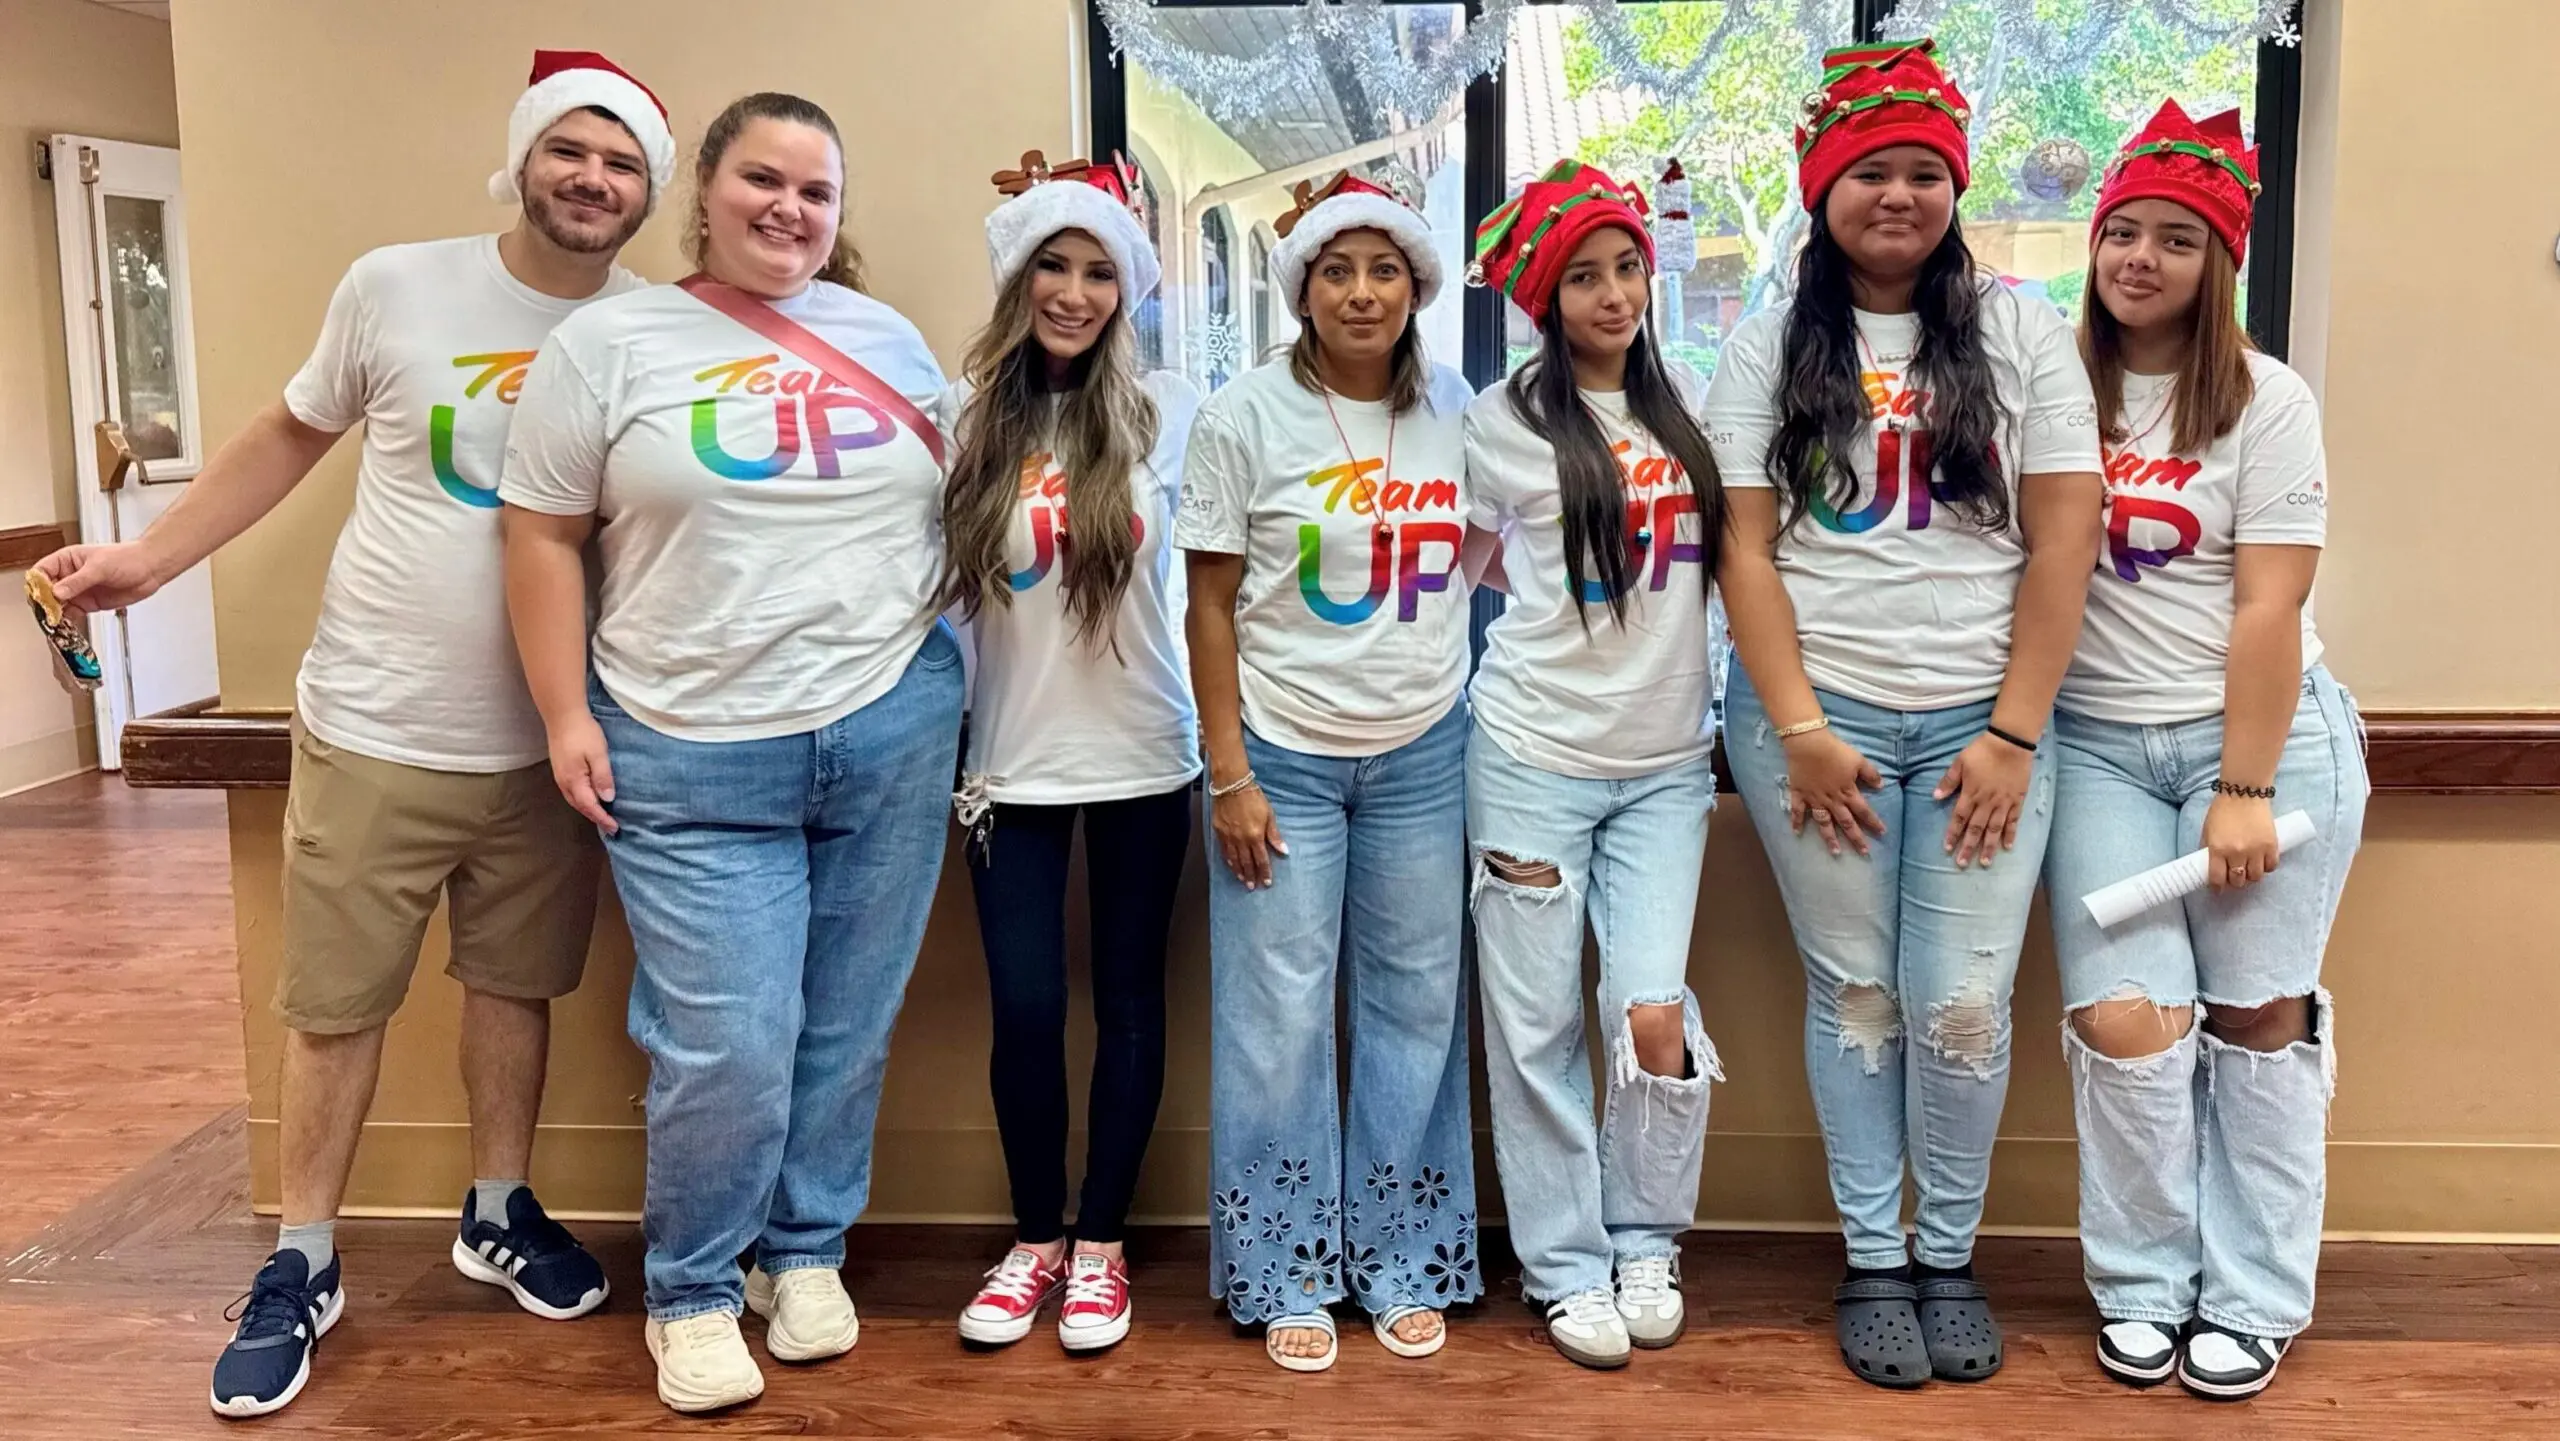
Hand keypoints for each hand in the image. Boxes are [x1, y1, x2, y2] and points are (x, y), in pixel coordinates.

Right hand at [34, 542, 166, 613]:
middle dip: (44, 603)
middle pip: (46, 591)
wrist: (150, 569)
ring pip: (57, 605)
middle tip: (46, 614)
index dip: (37, 584)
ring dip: (54, 615)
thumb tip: (57, 592)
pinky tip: (65, 627)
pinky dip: (67, 622)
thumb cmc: (127, 558)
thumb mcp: (100, 567)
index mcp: (67, 560)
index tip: (40, 596)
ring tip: (54, 623)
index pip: (42, 571)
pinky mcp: (88, 604)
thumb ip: (78, 581)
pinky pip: (72, 615)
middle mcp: (69, 576)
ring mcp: (78, 591)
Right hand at [547, 715, 617, 834]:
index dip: (603, 818)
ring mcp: (560, 776)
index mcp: (574, 781)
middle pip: (580, 806)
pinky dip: (582, 800)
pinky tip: (590, 797)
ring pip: (574, 800)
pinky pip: (571, 792)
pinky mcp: (560, 769)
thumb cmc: (583, 733)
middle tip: (611, 826)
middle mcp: (564, 782)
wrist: (562, 715)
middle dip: (595, 818)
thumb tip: (607, 799)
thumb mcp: (598, 754)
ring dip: (588, 810)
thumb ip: (603, 777)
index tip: (615, 828)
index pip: (590, 806)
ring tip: (602, 816)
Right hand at [1211, 783, 1286, 888]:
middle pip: (1247, 862)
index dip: (1264, 871)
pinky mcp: (1219, 831)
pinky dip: (1228, 860)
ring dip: (1239, 871)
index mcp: (1255, 835)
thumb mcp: (1269, 815)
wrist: (1232, 785)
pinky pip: (1224, 850)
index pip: (1261, 859)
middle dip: (1251, 875)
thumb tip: (1283, 851)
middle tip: (1252, 886)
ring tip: (1242, 880)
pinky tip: (1230, 865)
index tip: (1266, 882)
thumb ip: (1274, 835)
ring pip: (1234, 859)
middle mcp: (1241, 839)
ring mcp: (1229, 836)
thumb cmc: (1253, 797)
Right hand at [1781, 729, 1885, 856]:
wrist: (1808, 744)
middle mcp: (1832, 801)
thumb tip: (1881, 786)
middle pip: (1846, 823)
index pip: (1864, 811)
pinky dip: (1796, 822)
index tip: (1882, 833)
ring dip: (1830, 838)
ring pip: (1824, 823)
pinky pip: (1798, 811)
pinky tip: (1796, 833)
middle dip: (1856, 838)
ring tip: (1835, 852)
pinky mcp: (1799, 794)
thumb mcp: (1858, 760)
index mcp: (1848, 793)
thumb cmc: (1835, 751)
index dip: (1874, 822)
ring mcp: (1815, 800)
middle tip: (1863, 853)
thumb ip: (1870, 774)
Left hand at [1934, 733, 2035, 866]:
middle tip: (1962, 863)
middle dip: (1968, 847)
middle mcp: (1986, 802)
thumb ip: (1948, 781)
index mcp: (1971, 794)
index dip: (1953, 834)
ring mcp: (2003, 803)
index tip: (1947, 848)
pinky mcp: (2017, 801)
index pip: (1959, 819)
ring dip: (1989, 847)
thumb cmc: (1982, 750)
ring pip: (1994, 829)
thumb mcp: (1960, 762)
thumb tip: (1935, 797)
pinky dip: (2010, 834)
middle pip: (1975, 829)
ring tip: (1985, 862)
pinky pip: (2014, 821)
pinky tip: (2008, 847)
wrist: (2010, 743)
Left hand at [2202, 792, 2279, 890]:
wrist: (2244, 792)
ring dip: (2251, 877)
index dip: (2217, 888)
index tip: (2218, 889)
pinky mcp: (2271, 845)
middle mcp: (2237, 853)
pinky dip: (2266, 868)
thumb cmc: (2223, 810)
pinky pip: (2271, 866)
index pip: (2217, 878)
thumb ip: (2208, 849)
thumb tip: (2208, 866)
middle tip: (2234, 877)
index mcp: (2217, 849)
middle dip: (2235, 882)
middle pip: (2238, 881)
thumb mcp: (2207, 830)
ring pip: (2256, 877)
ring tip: (2248, 870)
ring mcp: (2256, 850)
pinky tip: (2261, 863)